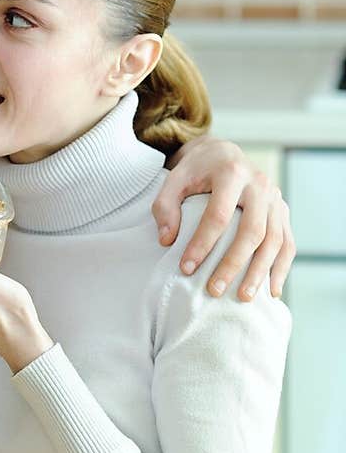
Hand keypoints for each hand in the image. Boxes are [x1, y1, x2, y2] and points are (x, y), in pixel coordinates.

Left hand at [152, 135, 294, 299]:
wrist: (224, 154)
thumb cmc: (196, 171)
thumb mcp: (174, 180)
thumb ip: (165, 207)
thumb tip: (167, 241)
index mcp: (232, 173)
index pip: (218, 215)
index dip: (202, 244)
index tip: (186, 268)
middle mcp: (260, 185)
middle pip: (252, 230)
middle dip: (233, 264)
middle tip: (214, 290)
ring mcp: (276, 199)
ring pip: (275, 240)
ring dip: (260, 272)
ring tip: (243, 297)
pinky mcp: (283, 211)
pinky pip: (288, 243)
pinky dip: (281, 268)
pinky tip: (270, 292)